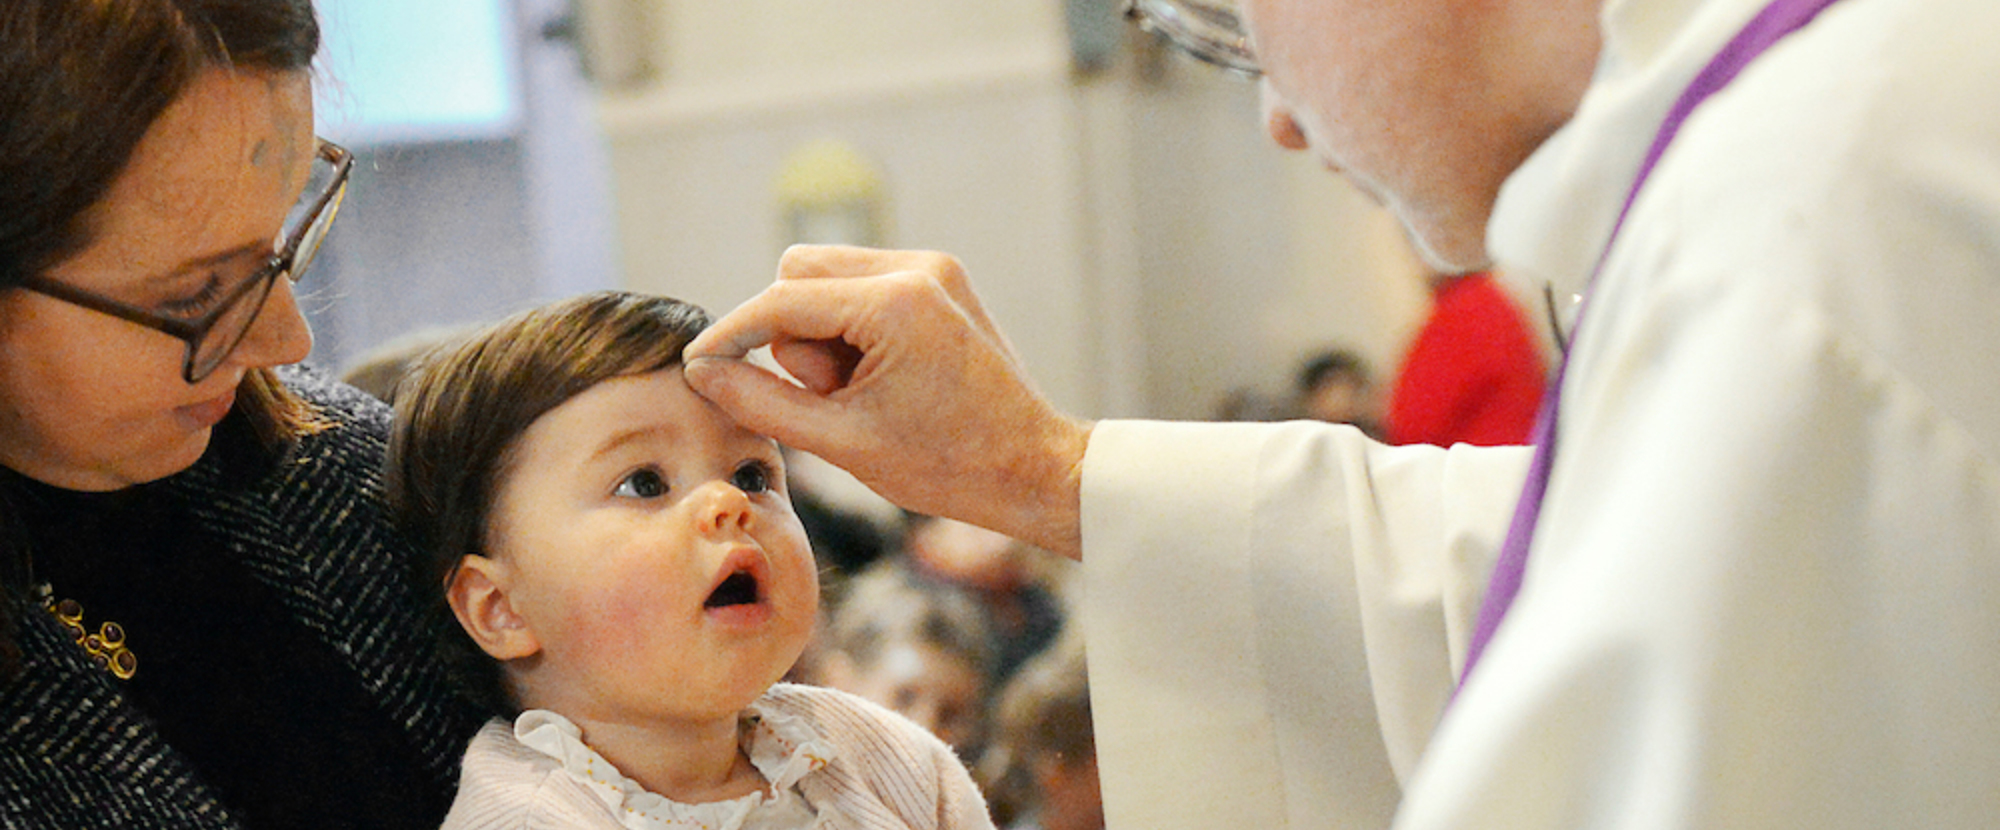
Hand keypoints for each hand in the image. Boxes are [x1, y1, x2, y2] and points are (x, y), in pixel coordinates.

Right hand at [683, 246, 1090, 559]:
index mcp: (893, 304)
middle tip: (827, 397)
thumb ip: (762, 402)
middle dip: (790, 334)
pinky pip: (862, 287)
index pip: (780, 301)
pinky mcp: (940, 282)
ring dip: (820, 333)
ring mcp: (932, 269)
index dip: (730, 335)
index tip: (696, 366)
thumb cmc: (948, 466)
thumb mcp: (841, 443)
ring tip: (860, 394)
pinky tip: (880, 379)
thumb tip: (703, 372)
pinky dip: (851, 328)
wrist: (1034, 469)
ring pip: (827, 276)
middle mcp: (916, 269)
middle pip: (799, 271)